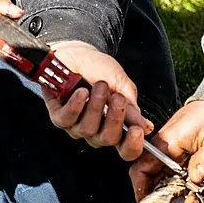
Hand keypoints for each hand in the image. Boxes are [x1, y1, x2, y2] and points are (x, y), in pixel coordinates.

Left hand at [37, 40, 151, 160]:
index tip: (137, 130)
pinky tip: (82, 92)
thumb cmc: (101, 70)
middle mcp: (96, 131)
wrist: (78, 53)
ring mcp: (76, 126)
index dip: (133, 145)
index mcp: (116, 127)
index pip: (126, 149)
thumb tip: (145, 127)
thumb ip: (131, 107)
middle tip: (117, 98)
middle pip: (108, 139)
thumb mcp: (122, 85)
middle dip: (115, 118)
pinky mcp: (58, 116)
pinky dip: (75, 106)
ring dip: (96, 106)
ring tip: (100, 86)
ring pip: (88, 129)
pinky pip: (66, 120)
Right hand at [129, 100, 203, 199]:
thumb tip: (195, 178)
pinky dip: (178, 185)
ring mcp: (172, 150)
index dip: (141, 189)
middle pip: (148, 176)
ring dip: (168, 191)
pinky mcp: (181, 153)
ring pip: (161, 177)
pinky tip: (189, 194)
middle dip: (156, 195)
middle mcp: (165, 146)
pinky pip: (172, 173)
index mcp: (167, 141)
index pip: (141, 168)